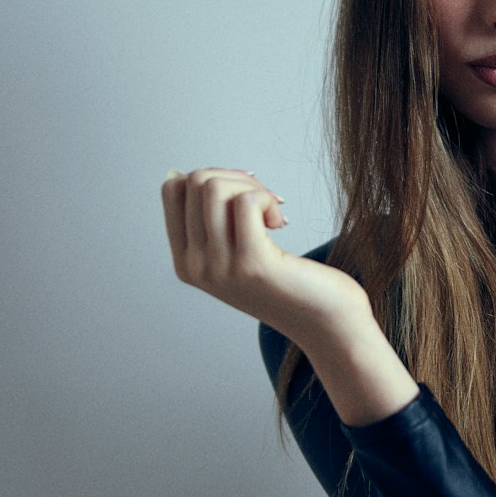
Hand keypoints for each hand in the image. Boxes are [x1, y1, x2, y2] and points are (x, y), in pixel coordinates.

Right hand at [161, 168, 369, 348]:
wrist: (323, 321)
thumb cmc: (286, 279)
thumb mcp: (234, 253)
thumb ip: (210, 222)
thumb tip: (184, 175)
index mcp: (185, 261)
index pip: (172, 189)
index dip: (212, 177)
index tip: (241, 196)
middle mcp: (195, 267)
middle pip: (196, 182)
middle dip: (236, 179)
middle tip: (264, 203)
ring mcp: (219, 267)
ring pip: (214, 188)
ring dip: (252, 188)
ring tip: (271, 213)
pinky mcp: (251, 263)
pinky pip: (246, 203)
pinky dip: (266, 199)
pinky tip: (279, 222)